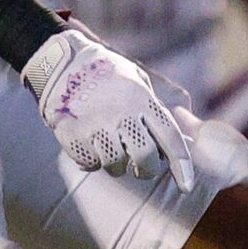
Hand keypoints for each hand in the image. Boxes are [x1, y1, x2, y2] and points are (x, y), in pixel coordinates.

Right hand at [22, 27, 194, 189]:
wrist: (61, 63)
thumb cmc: (107, 74)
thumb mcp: (138, 80)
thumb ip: (156, 108)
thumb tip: (185, 137)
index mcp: (142, 99)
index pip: (170, 138)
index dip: (182, 165)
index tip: (186, 185)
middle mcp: (121, 114)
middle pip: (144, 158)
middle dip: (147, 170)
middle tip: (142, 168)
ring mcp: (96, 126)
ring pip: (116, 165)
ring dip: (117, 164)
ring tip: (111, 146)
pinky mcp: (73, 136)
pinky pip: (90, 163)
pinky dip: (92, 160)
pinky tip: (90, 143)